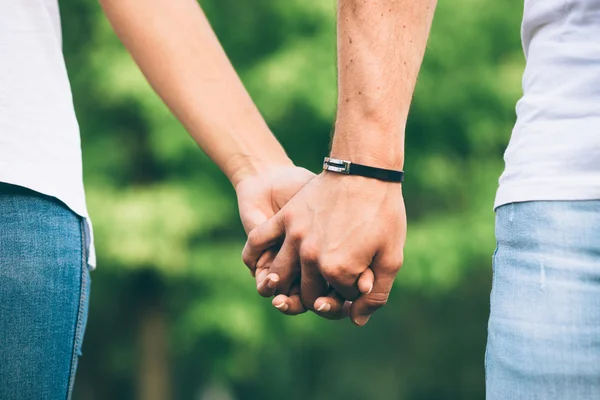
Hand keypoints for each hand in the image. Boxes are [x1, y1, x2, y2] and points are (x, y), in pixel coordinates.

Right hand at [243, 171, 405, 325]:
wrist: (365, 169)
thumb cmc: (384, 212)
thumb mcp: (391, 256)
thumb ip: (376, 294)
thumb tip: (356, 320)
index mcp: (338, 269)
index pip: (337, 299)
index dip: (350, 294)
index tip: (361, 282)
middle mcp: (311, 257)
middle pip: (308, 293)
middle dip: (321, 296)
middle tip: (331, 289)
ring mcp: (294, 237)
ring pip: (279, 275)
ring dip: (284, 288)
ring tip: (293, 286)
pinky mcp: (285, 218)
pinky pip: (259, 242)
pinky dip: (254, 258)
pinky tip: (259, 267)